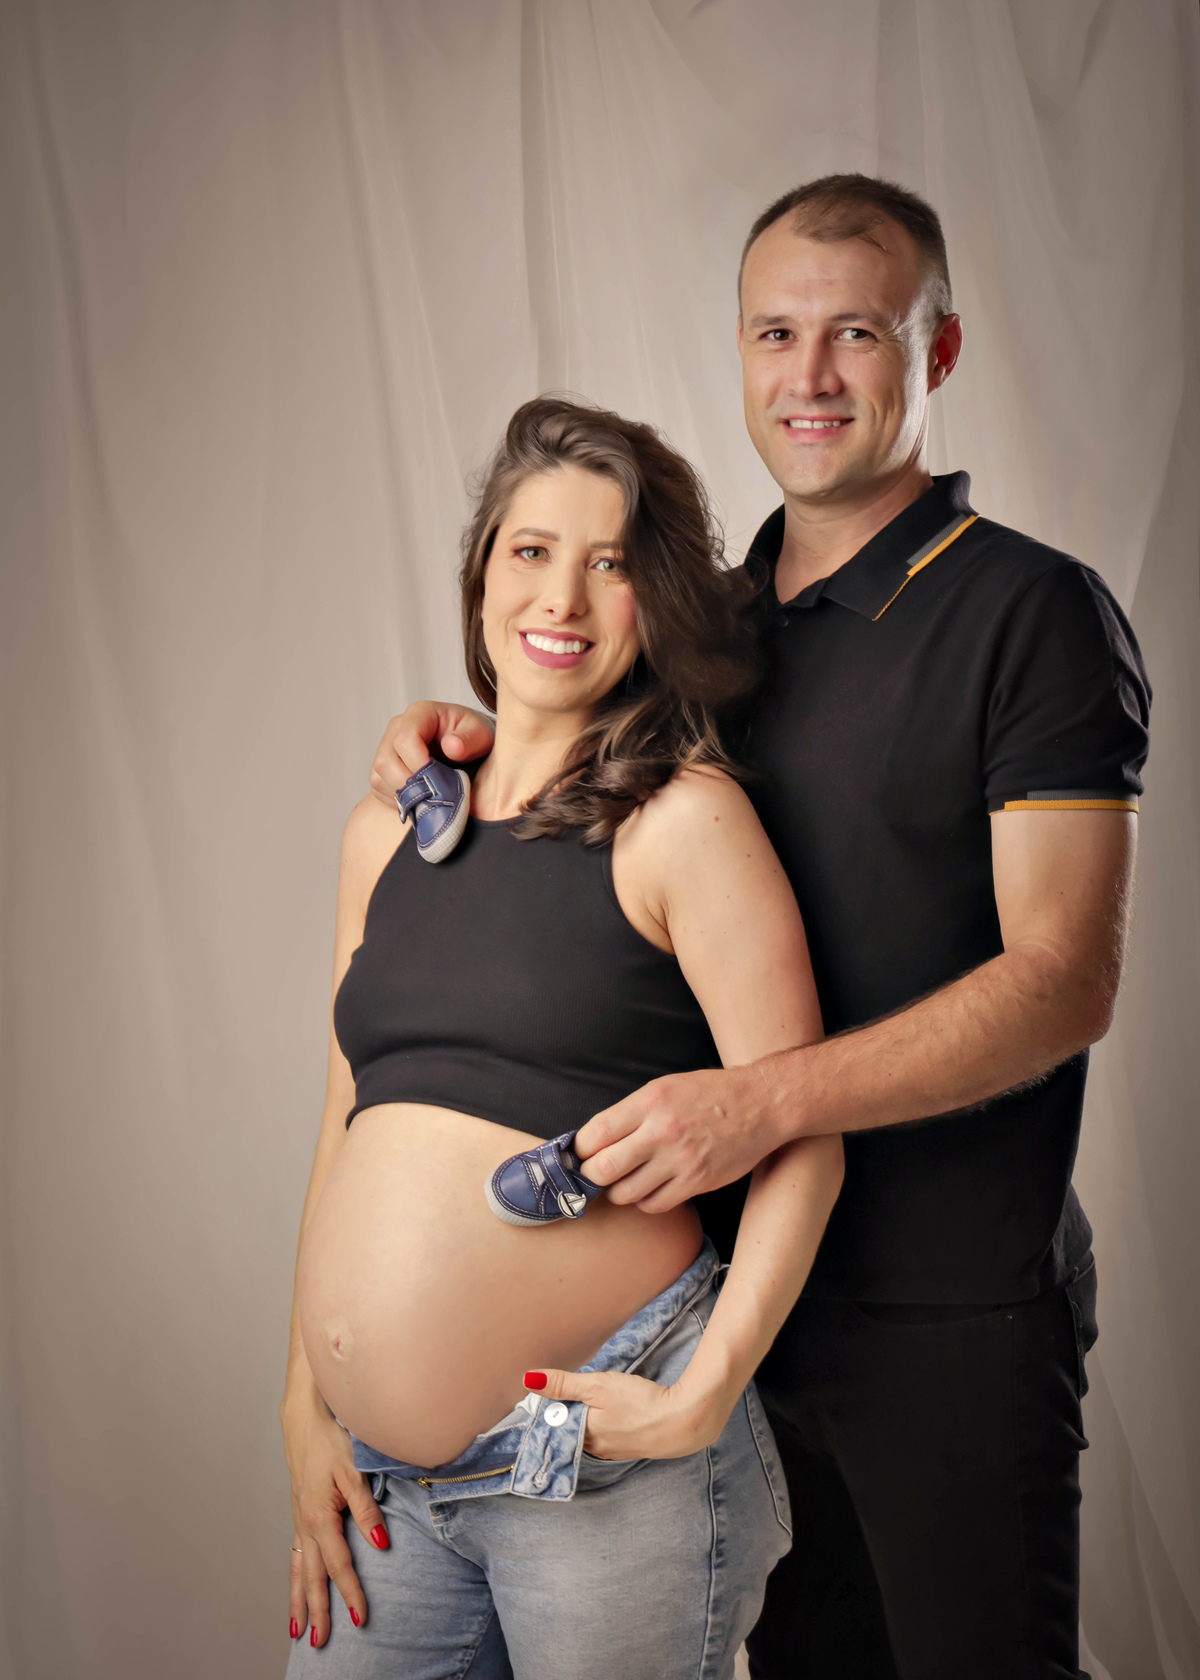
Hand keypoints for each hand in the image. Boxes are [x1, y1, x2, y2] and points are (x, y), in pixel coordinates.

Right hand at [283, 1392, 388, 1646]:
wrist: (305, 1415)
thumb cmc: (331, 1438)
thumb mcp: (353, 1470)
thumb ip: (367, 1509)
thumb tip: (380, 1544)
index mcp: (319, 1517)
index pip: (338, 1564)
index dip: (350, 1592)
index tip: (360, 1619)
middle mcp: (305, 1523)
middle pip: (312, 1576)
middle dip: (317, 1610)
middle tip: (320, 1643)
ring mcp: (299, 1519)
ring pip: (298, 1569)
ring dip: (299, 1600)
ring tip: (298, 1630)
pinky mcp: (299, 1513)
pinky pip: (294, 1554)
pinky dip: (294, 1577)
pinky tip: (296, 1587)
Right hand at [368, 702, 494, 806]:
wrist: (470, 749)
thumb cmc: (474, 738)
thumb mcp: (482, 734)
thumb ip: (470, 739)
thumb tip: (451, 746)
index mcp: (419, 714)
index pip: (405, 740)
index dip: (419, 764)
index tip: (439, 780)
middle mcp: (397, 728)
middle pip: (386, 761)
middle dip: (410, 783)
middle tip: (435, 794)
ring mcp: (386, 748)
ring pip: (379, 776)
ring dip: (404, 793)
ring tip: (430, 797)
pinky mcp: (383, 769)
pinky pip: (379, 788)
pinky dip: (398, 799)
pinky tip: (419, 798)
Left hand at [525, 1367, 735, 1460]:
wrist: (683, 1421)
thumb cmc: (640, 1402)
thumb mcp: (598, 1386)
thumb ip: (564, 1384)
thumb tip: (528, 1379)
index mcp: (583, 1436)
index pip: (555, 1425)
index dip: (547, 1411)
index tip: (539, 1398)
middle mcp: (596, 1449)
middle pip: (571, 1431)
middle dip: (564, 1418)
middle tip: (557, 1398)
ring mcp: (615, 1450)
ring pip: (589, 1435)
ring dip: (583, 1422)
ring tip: (579, 1406)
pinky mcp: (633, 1447)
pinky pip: (607, 1438)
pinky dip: (602, 1427)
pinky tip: (608, 1417)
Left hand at [575, 1063, 785, 1211]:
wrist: (761, 1105)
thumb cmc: (710, 1094)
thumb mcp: (664, 1087)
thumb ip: (630, 1113)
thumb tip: (594, 1141)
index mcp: (650, 1101)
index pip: (595, 1134)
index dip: (580, 1149)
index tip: (581, 1154)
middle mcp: (662, 1131)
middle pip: (603, 1169)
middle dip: (591, 1176)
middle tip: (595, 1174)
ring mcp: (680, 1160)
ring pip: (626, 1193)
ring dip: (618, 1191)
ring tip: (625, 1181)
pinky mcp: (697, 1182)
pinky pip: (655, 1204)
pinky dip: (645, 1201)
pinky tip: (650, 1187)